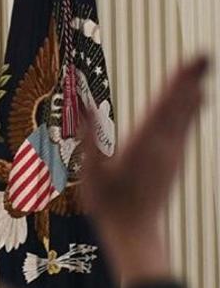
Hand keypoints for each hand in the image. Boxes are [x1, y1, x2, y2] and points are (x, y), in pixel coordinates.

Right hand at [81, 56, 209, 284]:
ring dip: (191, 91)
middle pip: (179, 106)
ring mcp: (172, 153)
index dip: (178, 82)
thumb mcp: (91, 173)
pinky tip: (196, 101)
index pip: (164, 105)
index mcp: (145, 144)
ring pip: (185, 116)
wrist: (135, 231)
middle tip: (204, 55)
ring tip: (201, 71)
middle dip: (190, 79)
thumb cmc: (108, 204)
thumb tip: (83, 107)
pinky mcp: (173, 160)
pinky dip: (190, 110)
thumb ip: (90, 139)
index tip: (192, 63)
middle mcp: (165, 146)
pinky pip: (184, 128)